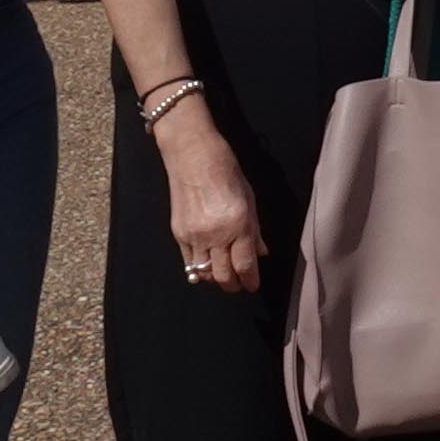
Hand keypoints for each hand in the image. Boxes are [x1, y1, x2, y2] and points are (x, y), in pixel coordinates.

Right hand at [162, 115, 264, 298]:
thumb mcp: (249, 199)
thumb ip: (255, 230)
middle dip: (233, 285)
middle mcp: (216, 235)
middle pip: (224, 276)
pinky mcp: (178, 234)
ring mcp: (194, 236)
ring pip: (204, 274)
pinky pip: (188, 263)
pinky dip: (199, 270)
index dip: (250, 280)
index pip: (244, 265)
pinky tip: (207, 267)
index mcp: (238, 225)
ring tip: (224, 277)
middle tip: (239, 284)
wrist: (192, 155)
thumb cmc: (226, 171)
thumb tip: (260, 253)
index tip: (253, 285)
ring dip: (216, 279)